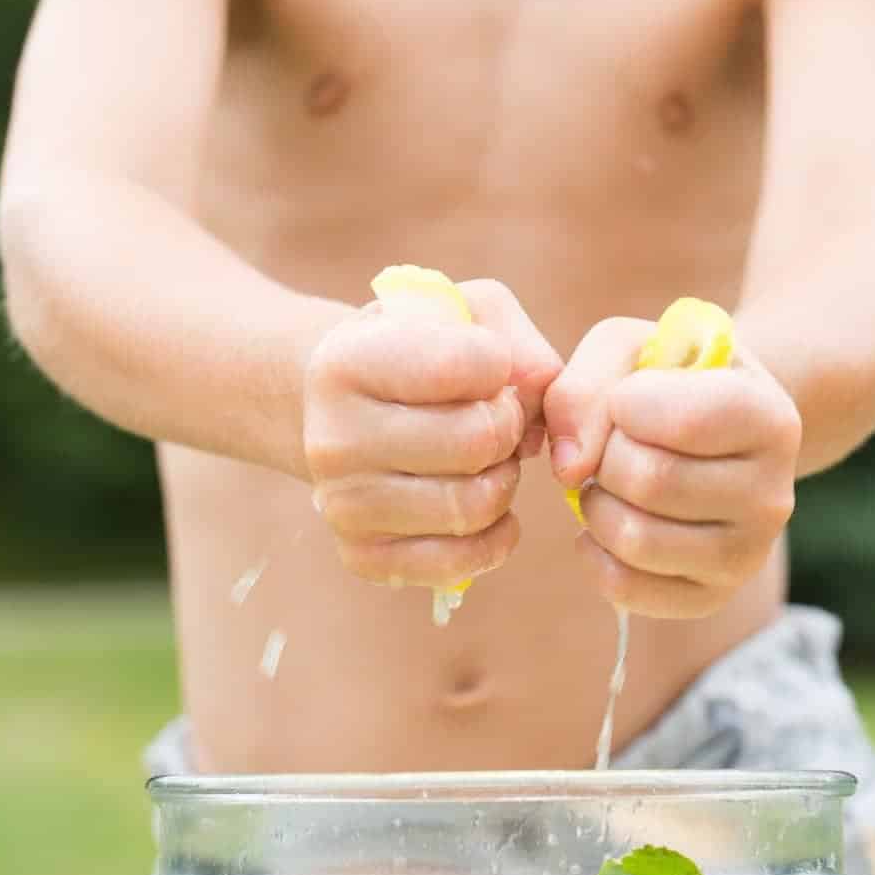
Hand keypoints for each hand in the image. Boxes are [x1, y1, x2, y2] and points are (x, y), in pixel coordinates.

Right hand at [303, 281, 561, 589]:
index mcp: (346, 362)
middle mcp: (332, 438)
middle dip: (508, 428)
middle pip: (475, 442)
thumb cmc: (420, 352)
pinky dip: (497, 535)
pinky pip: (462, 561)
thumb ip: (517, 341)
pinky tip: (489, 505)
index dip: (499, 366)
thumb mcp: (462, 313)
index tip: (487, 369)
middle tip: (498, 420)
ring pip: (473, 505)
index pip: (461, 366)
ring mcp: (342, 505)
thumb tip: (542, 394)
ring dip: (504, 480)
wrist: (350, 408)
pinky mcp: (362, 556)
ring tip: (489, 459)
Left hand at [544, 318, 800, 618]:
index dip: (623, 404)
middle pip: (649, 481)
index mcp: (770, 418)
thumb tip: (570, 469)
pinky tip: (606, 521)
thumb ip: (586, 386)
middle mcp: (774, 495)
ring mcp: (748, 554)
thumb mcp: (628, 347)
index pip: (681, 421)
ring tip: (607, 481)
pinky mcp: (712, 595)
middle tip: (613, 444)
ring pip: (635, 539)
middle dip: (605, 456)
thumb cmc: (667, 379)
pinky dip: (593, 553)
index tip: (628, 398)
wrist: (713, 429)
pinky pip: (626, 589)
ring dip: (595, 505)